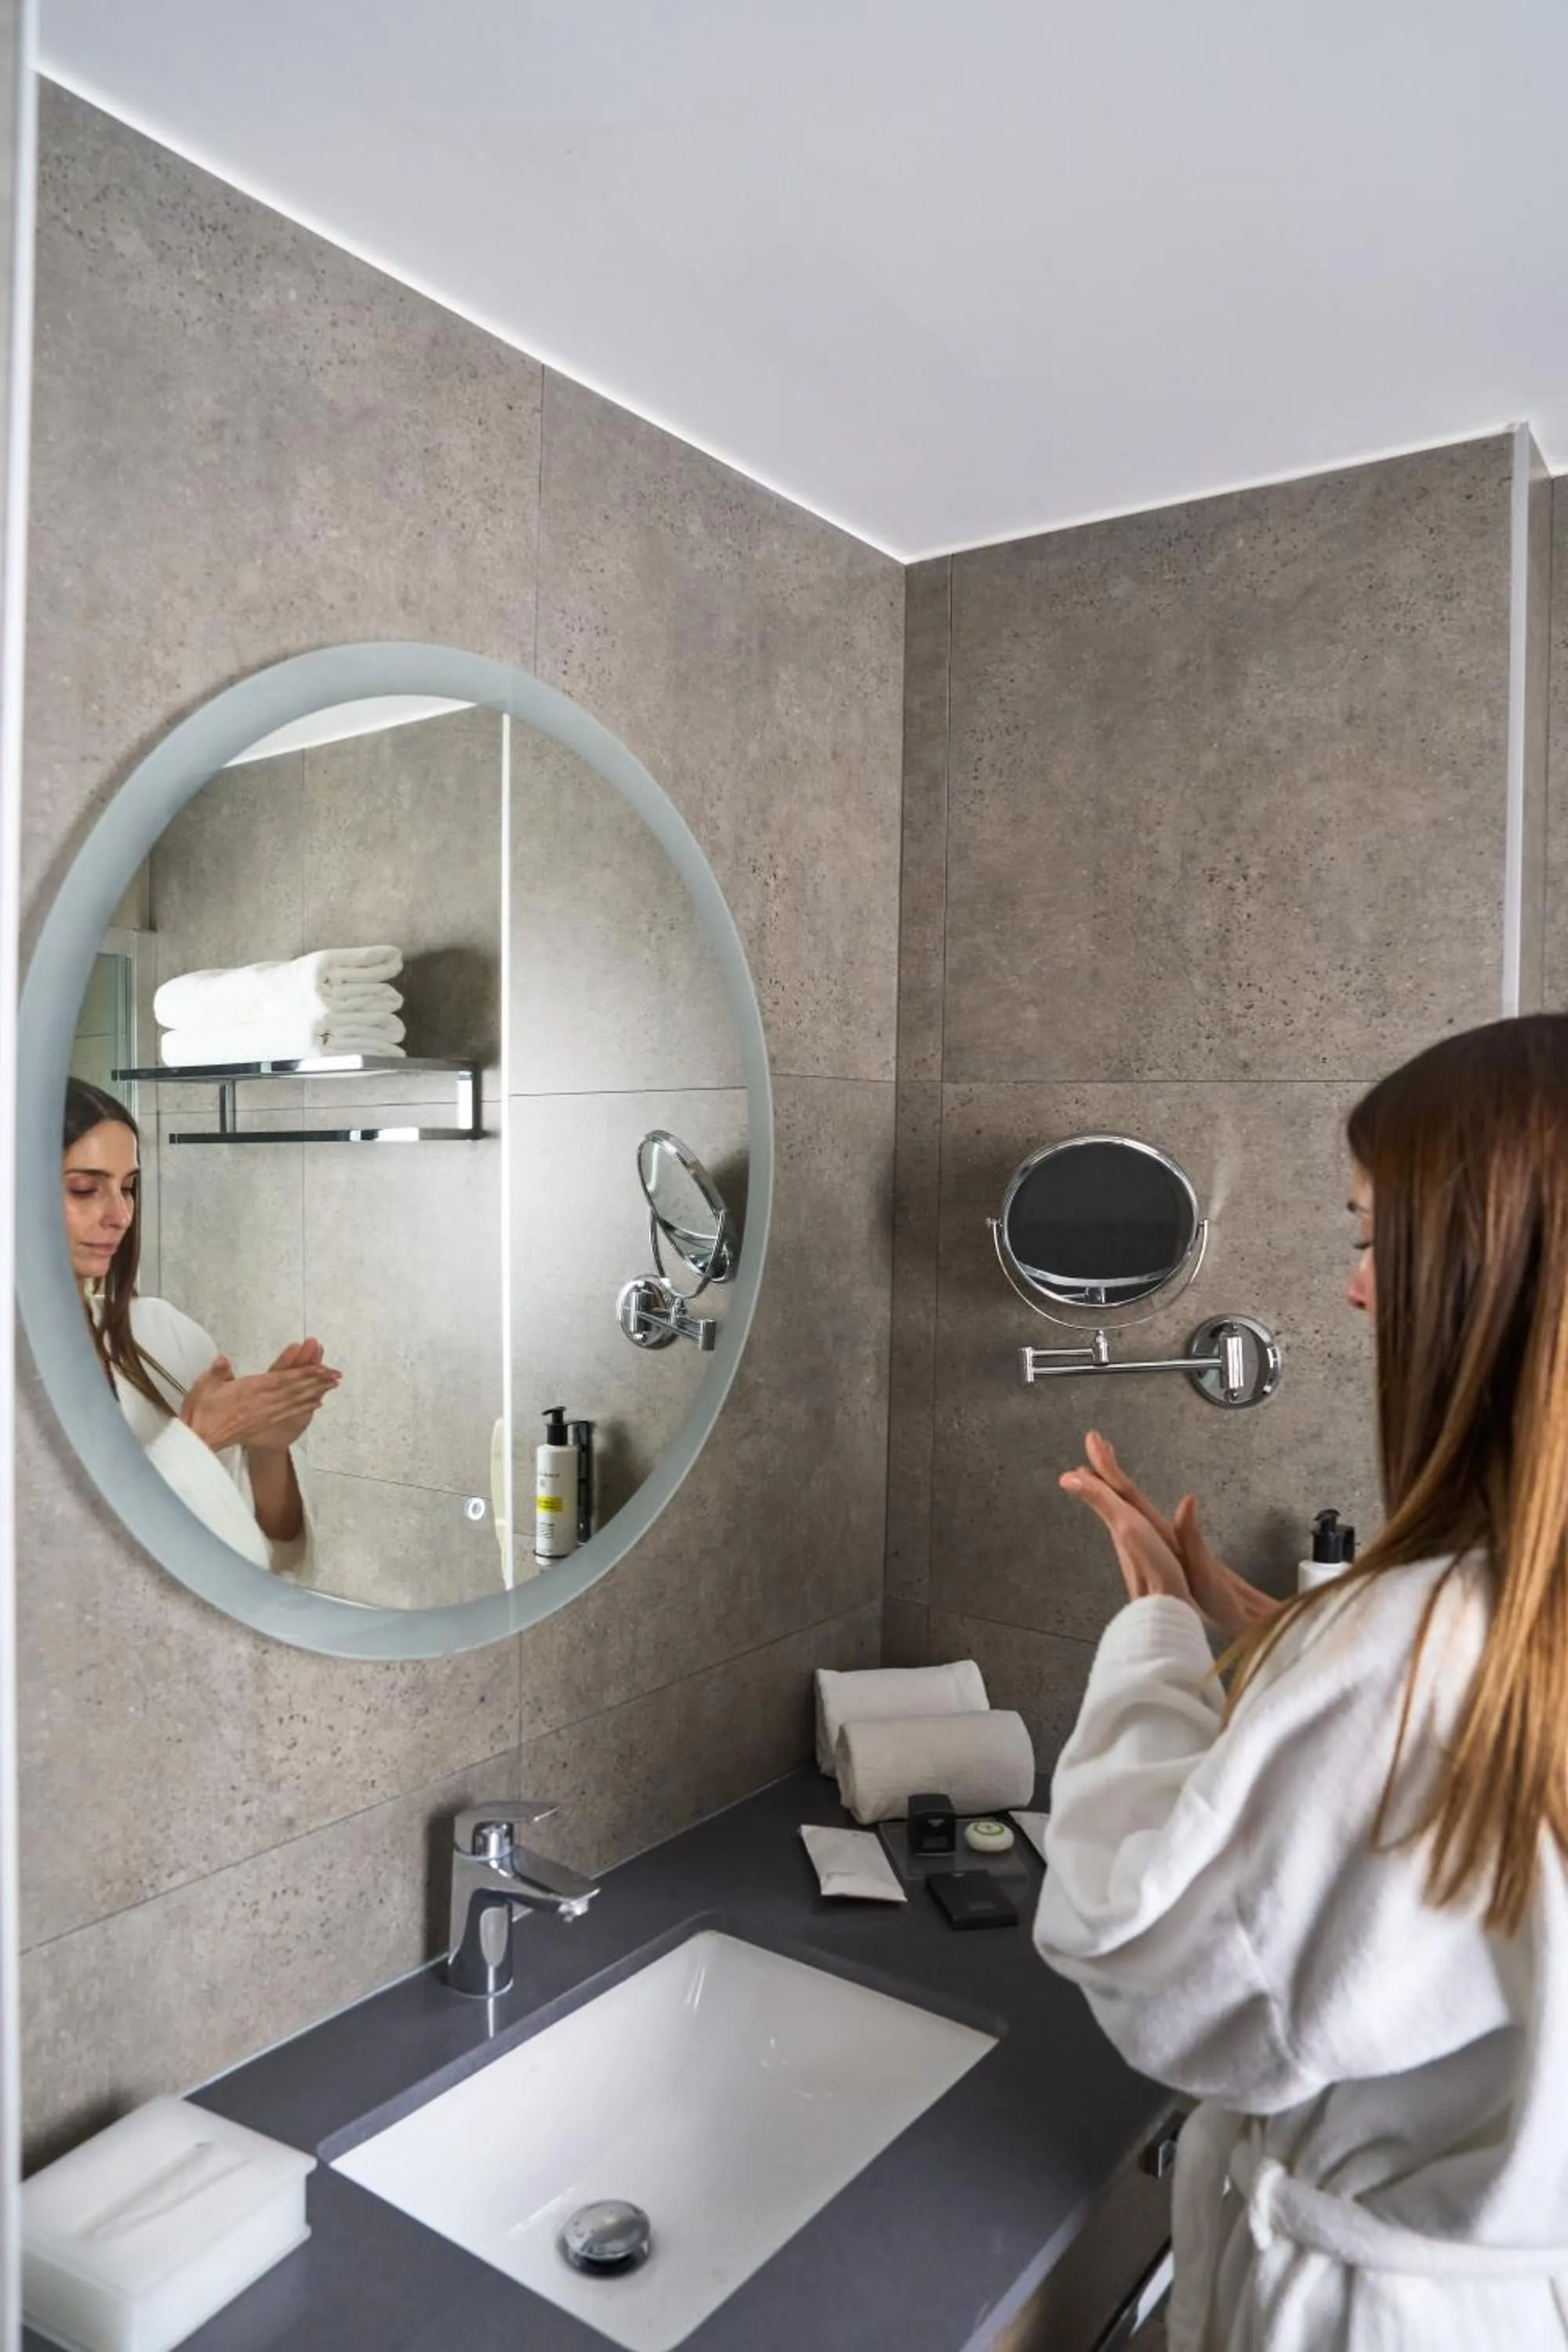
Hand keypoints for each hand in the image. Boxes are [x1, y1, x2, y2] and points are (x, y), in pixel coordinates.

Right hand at [180, 1348, 340, 1453]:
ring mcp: (264, 1415)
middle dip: (317, 1380)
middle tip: (337, 1374)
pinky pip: (288, 1415)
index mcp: (250, 1389)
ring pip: (294, 1401)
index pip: (283, 1378)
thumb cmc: (200, 1412)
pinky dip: (304, 1408)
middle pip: (295, 1389)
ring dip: (315, 1392)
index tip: (322, 1367)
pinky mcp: (262, 1426)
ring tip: (332, 1385)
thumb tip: (223, 1360)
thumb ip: (218, 1372)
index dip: (305, 1372)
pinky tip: (316, 1404)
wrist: (199, 1440)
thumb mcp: (205, 1385)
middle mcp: (262, 1402)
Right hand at [1069, 1431, 1279, 1637]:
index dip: (1111, 1471)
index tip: (1094, 1444)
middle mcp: (1162, 1532)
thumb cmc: (1221, 1595)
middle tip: (1093, 1443)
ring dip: (1114, 1486)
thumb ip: (1193, 1535)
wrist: (1239, 1610)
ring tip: (1098, 1471)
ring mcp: (1165, 1541)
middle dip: (1109, 1469)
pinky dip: (1124, 1508)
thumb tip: (1189, 1499)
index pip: (1131, 1495)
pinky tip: (1121, 1509)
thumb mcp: (1204, 1567)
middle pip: (1129, 1494)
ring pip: (1132, 1506)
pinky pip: (1137, 1522)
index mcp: (1164, 1532)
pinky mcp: (1167, 1552)